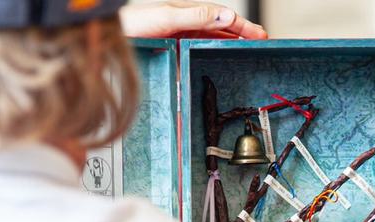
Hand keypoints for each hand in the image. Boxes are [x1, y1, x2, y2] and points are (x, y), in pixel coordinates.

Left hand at [119, 1, 267, 39]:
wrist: (112, 34)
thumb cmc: (134, 24)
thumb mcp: (168, 17)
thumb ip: (198, 16)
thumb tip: (226, 16)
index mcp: (189, 12)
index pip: (223, 18)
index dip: (243, 26)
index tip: (260, 34)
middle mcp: (187, 22)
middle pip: (221, 28)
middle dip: (243, 33)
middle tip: (262, 41)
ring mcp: (182, 34)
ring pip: (213, 38)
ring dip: (231, 42)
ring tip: (248, 49)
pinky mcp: (175, 46)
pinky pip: (200, 48)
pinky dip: (215, 51)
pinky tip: (221, 57)